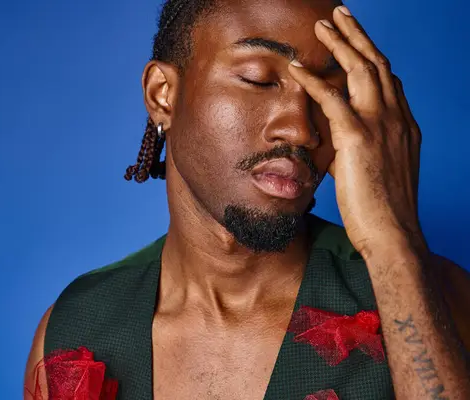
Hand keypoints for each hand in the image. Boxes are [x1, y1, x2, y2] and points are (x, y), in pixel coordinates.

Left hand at [288, 6, 424, 258]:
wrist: (393, 234)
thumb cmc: (381, 212)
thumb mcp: (375, 172)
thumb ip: (357, 151)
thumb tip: (335, 145)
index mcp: (404, 126)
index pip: (389, 81)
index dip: (372, 57)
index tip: (359, 43)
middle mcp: (396, 118)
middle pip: (378, 63)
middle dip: (359, 35)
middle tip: (342, 15)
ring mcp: (381, 125)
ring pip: (362, 69)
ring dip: (342, 42)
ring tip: (324, 24)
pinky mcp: (358, 138)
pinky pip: (333, 98)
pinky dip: (314, 79)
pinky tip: (297, 67)